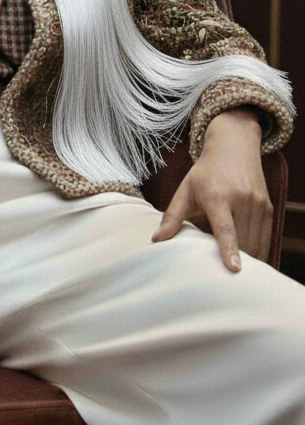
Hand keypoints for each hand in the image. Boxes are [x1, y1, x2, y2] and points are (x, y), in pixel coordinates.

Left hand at [151, 108, 271, 270]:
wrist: (234, 147)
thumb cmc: (205, 173)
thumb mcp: (185, 189)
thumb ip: (172, 215)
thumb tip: (156, 240)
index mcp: (217, 196)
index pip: (225, 228)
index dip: (229, 250)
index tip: (234, 269)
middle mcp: (241, 199)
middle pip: (242, 240)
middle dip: (236, 259)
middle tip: (222, 276)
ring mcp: (258, 203)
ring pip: (256, 242)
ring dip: (247, 257)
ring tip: (233, 267)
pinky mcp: (268, 207)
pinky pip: (265, 237)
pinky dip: (256, 250)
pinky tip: (246, 257)